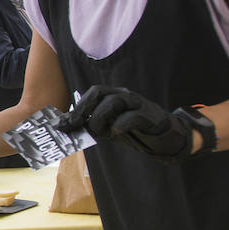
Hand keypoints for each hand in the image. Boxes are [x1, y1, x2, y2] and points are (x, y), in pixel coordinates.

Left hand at [59, 85, 192, 161]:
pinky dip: (120, 124)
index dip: (77, 108)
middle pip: (100, 92)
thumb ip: (93, 126)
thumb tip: (69, 128)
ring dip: (100, 117)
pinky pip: (133, 116)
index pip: (92, 94)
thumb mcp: (110, 128)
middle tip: (74, 125)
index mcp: (114, 96)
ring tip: (98, 131)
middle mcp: (125, 96)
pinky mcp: (150, 117)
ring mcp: (138, 104)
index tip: (63, 124)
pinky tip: (115, 132)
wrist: (165, 137)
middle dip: (83, 108)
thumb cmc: (135, 130)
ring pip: (115, 101)